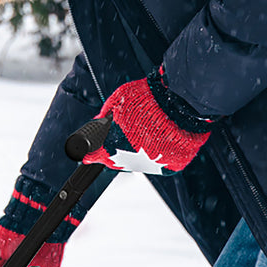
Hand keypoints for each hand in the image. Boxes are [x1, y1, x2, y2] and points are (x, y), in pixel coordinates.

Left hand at [82, 68, 212, 173]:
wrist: (178, 104)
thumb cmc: (148, 100)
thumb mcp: (117, 101)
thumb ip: (105, 115)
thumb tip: (99, 121)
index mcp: (113, 146)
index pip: (96, 157)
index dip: (92, 155)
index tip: (89, 156)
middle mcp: (130, 160)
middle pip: (119, 160)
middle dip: (118, 150)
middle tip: (125, 135)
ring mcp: (151, 166)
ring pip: (139, 162)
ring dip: (139, 152)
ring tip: (146, 132)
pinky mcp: (170, 167)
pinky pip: (160, 162)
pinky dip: (158, 153)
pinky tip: (159, 138)